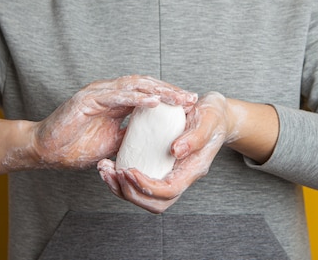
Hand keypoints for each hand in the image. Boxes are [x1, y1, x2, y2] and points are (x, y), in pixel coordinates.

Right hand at [6, 75, 197, 170]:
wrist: (47, 151)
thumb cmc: (76, 146)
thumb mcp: (113, 142)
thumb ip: (131, 135)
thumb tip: (155, 140)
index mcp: (116, 101)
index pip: (148, 93)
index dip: (169, 96)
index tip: (189, 104)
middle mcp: (109, 92)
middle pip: (145, 86)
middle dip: (169, 91)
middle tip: (190, 98)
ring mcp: (98, 93)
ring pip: (134, 87)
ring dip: (158, 92)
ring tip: (177, 98)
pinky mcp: (87, 99)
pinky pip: (116, 96)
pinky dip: (136, 98)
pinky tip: (154, 102)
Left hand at [98, 92, 232, 212]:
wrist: (213, 114)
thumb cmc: (212, 116)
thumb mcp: (208, 119)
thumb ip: (195, 137)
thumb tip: (175, 151)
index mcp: (192, 170)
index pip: (168, 191)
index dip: (146, 186)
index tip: (128, 170)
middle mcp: (180, 178)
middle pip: (155, 203)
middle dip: (129, 192)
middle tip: (111, 173)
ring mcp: (170, 175)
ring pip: (144, 197)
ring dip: (121, 188)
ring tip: (105, 170)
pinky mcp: (160, 168)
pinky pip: (140, 184)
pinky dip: (123, 179)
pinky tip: (111, 165)